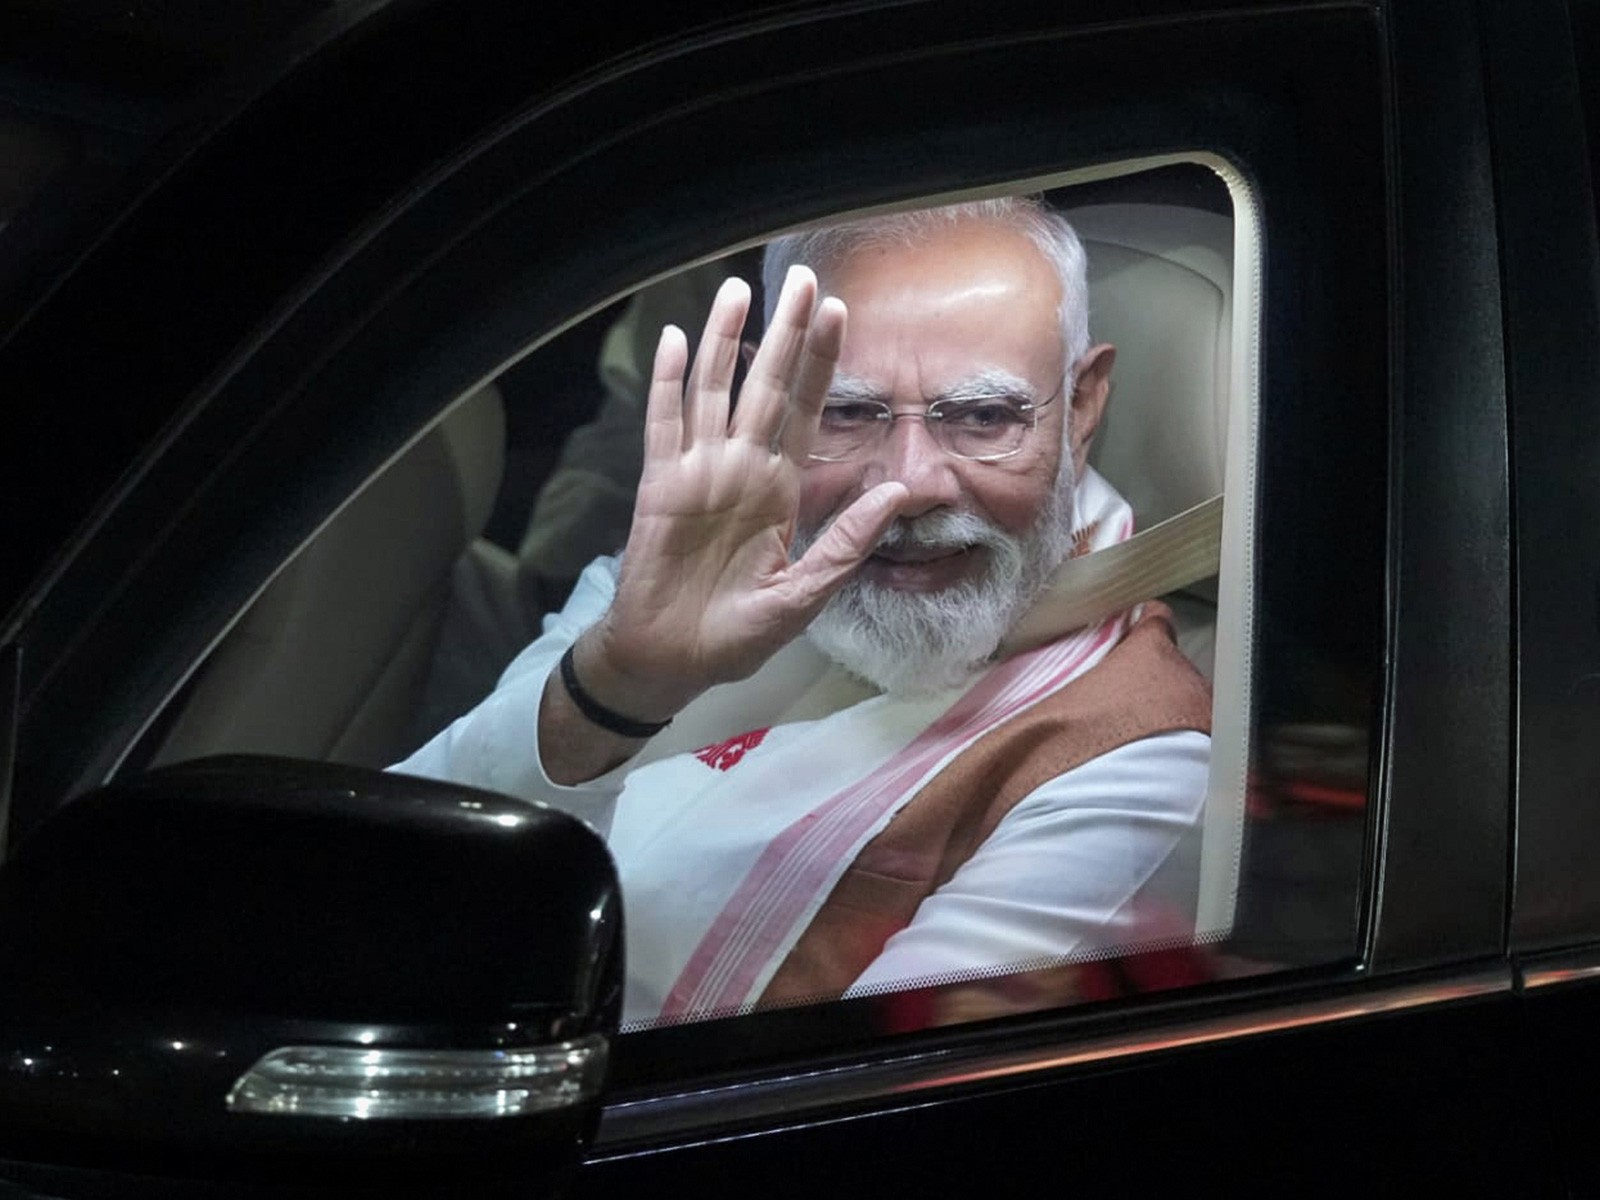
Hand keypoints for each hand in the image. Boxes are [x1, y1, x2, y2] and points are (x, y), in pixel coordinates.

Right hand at [578, 266, 908, 718]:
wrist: (673, 660)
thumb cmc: (737, 632)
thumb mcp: (805, 593)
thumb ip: (847, 542)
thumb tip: (899, 491)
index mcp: (779, 489)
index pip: (805, 410)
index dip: (821, 363)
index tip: (841, 313)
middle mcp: (741, 468)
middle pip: (766, 385)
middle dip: (786, 333)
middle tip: (804, 279)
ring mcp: (699, 472)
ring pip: (714, 390)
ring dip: (727, 340)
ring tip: (738, 289)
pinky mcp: (662, 486)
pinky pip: (666, 424)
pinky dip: (671, 382)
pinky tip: (680, 341)